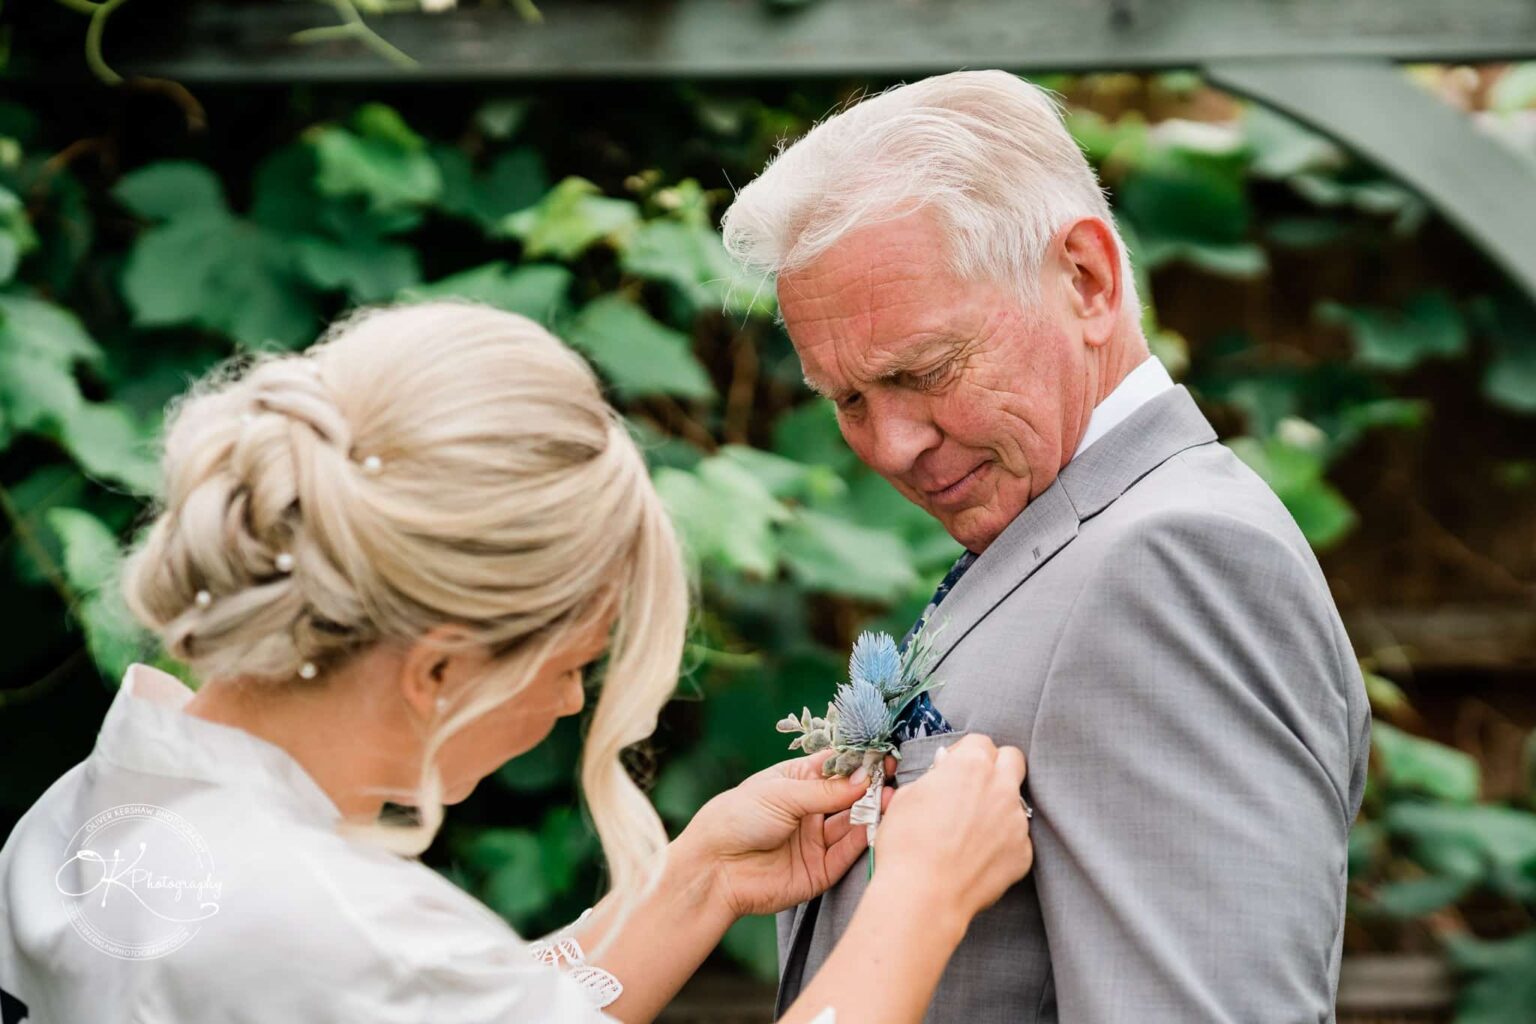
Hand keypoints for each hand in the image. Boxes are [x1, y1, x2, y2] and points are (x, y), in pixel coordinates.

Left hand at [674, 749, 896, 918]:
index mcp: (796, 782)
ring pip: (852, 824)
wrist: (713, 867)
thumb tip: (863, 777)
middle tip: (890, 777)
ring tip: (889, 798)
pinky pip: (847, 854)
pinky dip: (863, 840)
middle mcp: (809, 811)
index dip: (857, 762)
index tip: (881, 755)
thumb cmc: (737, 818)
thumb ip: (826, 790)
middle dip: (869, 787)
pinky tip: (874, 825)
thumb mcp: (782, 793)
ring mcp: (815, 841)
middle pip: (848, 796)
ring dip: (871, 812)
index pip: (835, 768)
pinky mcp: (819, 871)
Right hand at [875, 733, 1032, 920]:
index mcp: (971, 766)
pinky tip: (976, 857)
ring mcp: (1017, 822)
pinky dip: (1000, 844)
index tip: (953, 769)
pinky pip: (1016, 839)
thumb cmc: (907, 845)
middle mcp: (1001, 788)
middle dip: (997, 767)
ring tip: (969, 833)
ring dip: (997, 808)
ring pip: (1015, 802)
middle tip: (973, 787)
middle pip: (1013, 760)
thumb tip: (944, 774)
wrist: (923, 896)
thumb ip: (934, 778)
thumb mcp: (906, 796)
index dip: (965, 754)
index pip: (980, 742)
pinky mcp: (1023, 854)